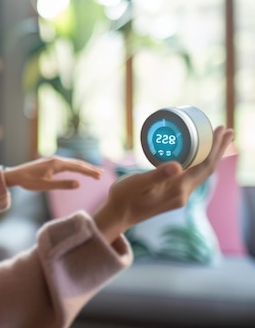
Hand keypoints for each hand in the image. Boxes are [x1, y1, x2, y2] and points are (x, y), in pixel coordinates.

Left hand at [3, 156, 102, 190]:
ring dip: (83, 167)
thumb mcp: (46, 186)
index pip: (77, 167)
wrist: (15, 175)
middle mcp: (56, 159)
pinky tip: (78, 170)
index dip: (89, 172)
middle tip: (101, 174)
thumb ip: (63, 185)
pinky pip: (66, 164)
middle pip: (77, 163)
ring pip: (72, 163)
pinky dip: (75, 167)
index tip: (99, 176)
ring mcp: (53, 160)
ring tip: (93, 172)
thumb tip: (79, 183)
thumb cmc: (29, 182)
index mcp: (56, 164)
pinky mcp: (50, 163)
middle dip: (89, 168)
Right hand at [93, 125, 234, 243]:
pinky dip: (200, 162)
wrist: (117, 216)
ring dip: (211, 156)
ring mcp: (179, 196)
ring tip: (216, 141)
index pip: (205, 165)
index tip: (222, 129)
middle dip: (219, 149)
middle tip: (227, 130)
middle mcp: (183, 194)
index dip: (215, 147)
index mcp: (178, 189)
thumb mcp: (139, 183)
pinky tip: (196, 157)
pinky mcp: (173, 195)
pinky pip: (193, 176)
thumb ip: (157, 175)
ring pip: (202, 173)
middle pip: (208, 169)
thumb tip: (177, 166)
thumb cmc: (124, 197)